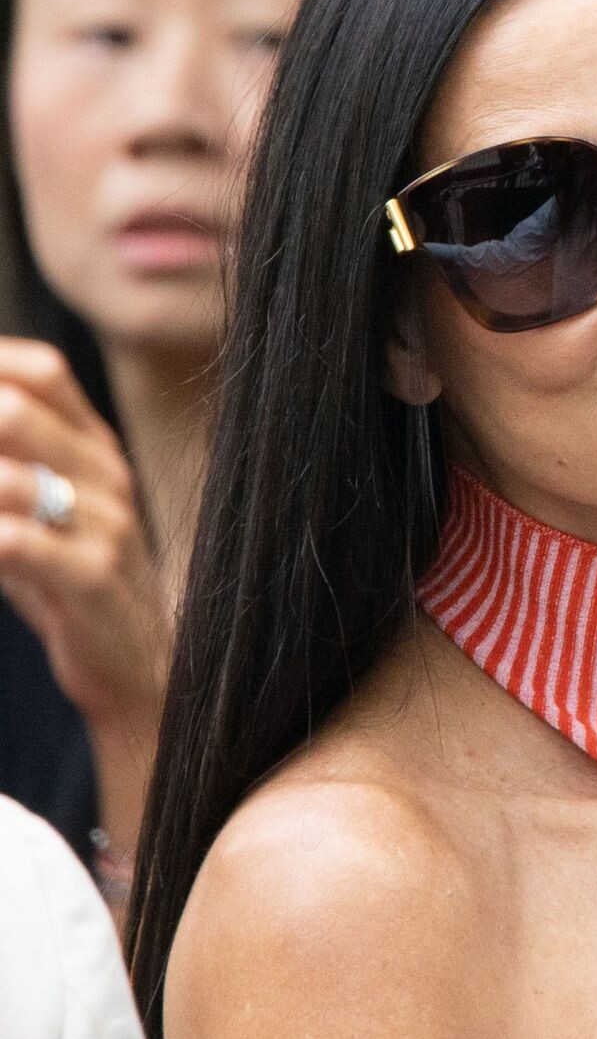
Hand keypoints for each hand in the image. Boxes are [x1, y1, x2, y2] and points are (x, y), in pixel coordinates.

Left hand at [0, 338, 169, 726]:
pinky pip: (16, 545)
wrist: (140, 663)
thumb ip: (3, 466)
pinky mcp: (90, 581)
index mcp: (96, 451)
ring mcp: (104, 528)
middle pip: (18, 410)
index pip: (43, 374)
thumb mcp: (42, 512)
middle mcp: (106, 479)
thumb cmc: (72, 582)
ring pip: (8, 480)